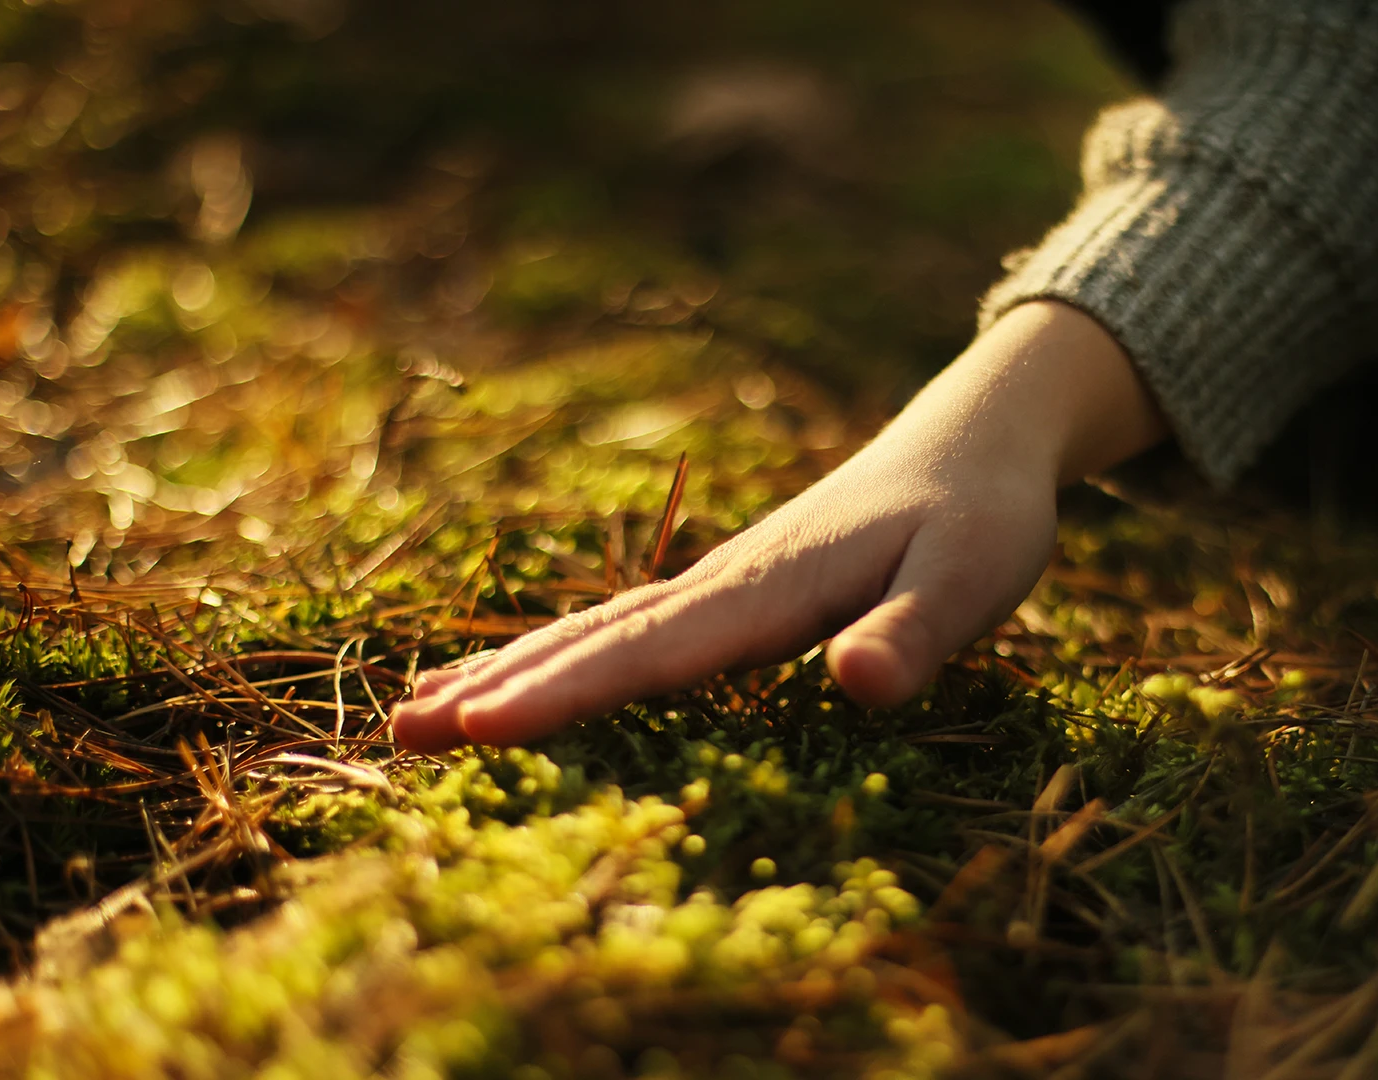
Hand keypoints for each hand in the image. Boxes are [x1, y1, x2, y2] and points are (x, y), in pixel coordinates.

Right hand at [389, 301, 1167, 751]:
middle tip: (396, 734)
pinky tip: (523, 683)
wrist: (973, 441)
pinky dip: (560, 659)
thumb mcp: (972, 577)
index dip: (565, 695)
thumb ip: (916, 633)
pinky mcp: (730, 592)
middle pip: (596, 639)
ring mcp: (720, 583)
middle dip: (499, 689)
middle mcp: (726, 582)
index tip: (478, 731)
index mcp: (772, 587)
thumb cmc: (981, 519)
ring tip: (417, 713)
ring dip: (509, 672)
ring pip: (596, 630)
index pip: (653, 652)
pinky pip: (626, 631)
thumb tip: (857, 687)